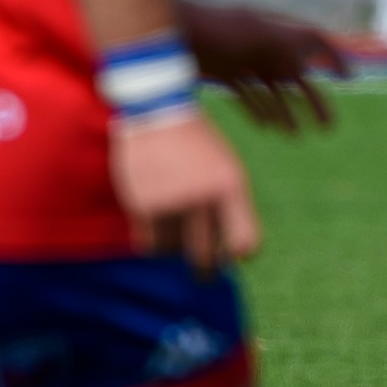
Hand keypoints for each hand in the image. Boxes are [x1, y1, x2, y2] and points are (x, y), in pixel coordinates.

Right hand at [111, 111, 260, 272]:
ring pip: (173, 252)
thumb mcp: (226, 169)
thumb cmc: (198, 146)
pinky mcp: (141, 205)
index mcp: (232, 186)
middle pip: (205, 256)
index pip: (245, 243)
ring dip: (174, 249)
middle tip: (203, 274)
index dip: (238, 255)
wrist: (158, 112)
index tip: (230, 257)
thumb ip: (229, 208)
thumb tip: (229, 256)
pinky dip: (153, 242)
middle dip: (205, 270)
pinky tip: (157, 225)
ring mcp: (170, 202)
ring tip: (174, 228)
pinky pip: (149, 244)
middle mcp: (202, 197)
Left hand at [179, 2, 350, 131]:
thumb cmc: (224, 30)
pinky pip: (249, 95)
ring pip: (273, 92)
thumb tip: (326, 64)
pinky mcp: (225, 73)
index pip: (317, 43)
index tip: (350, 78)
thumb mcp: (266, 36)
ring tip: (295, 134)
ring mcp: (246, 61)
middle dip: (314, 102)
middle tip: (328, 127)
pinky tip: (268, 127)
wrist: (179, 30)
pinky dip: (260, 110)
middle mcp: (266, 48)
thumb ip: (296, 48)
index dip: (335, 58)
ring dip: (287, 113)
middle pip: (298, 79)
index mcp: (281, 35)